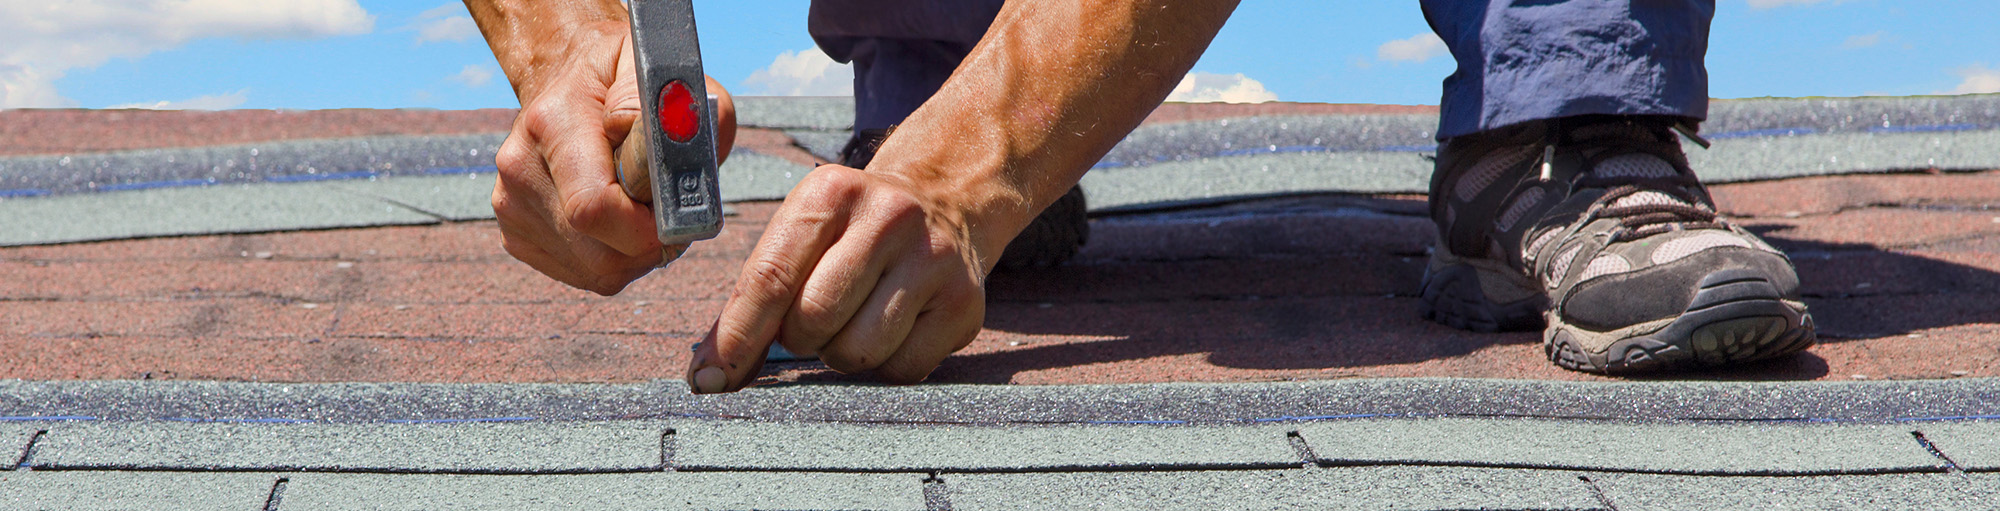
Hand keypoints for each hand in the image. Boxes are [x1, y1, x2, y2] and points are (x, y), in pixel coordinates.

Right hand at [488, 20, 734, 294]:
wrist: (567, 74)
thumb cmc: (626, 77)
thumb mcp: (661, 70)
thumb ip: (675, 111)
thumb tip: (654, 161)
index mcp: (553, 122)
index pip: (595, 208)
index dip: (648, 228)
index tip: (677, 211)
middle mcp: (521, 166)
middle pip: (600, 254)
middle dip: (649, 245)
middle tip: (669, 210)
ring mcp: (512, 203)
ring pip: (595, 270)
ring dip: (635, 253)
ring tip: (644, 208)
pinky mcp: (516, 231)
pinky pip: (582, 272)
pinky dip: (614, 257)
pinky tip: (619, 220)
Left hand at [686, 164, 988, 392]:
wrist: (945, 203)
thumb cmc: (852, 231)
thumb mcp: (804, 230)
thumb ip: (756, 293)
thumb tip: (710, 373)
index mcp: (833, 191)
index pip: (771, 277)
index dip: (737, 336)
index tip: (709, 378)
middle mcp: (890, 217)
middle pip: (814, 319)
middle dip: (799, 338)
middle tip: (811, 323)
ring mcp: (934, 259)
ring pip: (858, 351)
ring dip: (840, 355)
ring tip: (852, 322)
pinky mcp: (965, 303)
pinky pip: (902, 369)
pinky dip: (885, 364)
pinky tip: (891, 329)